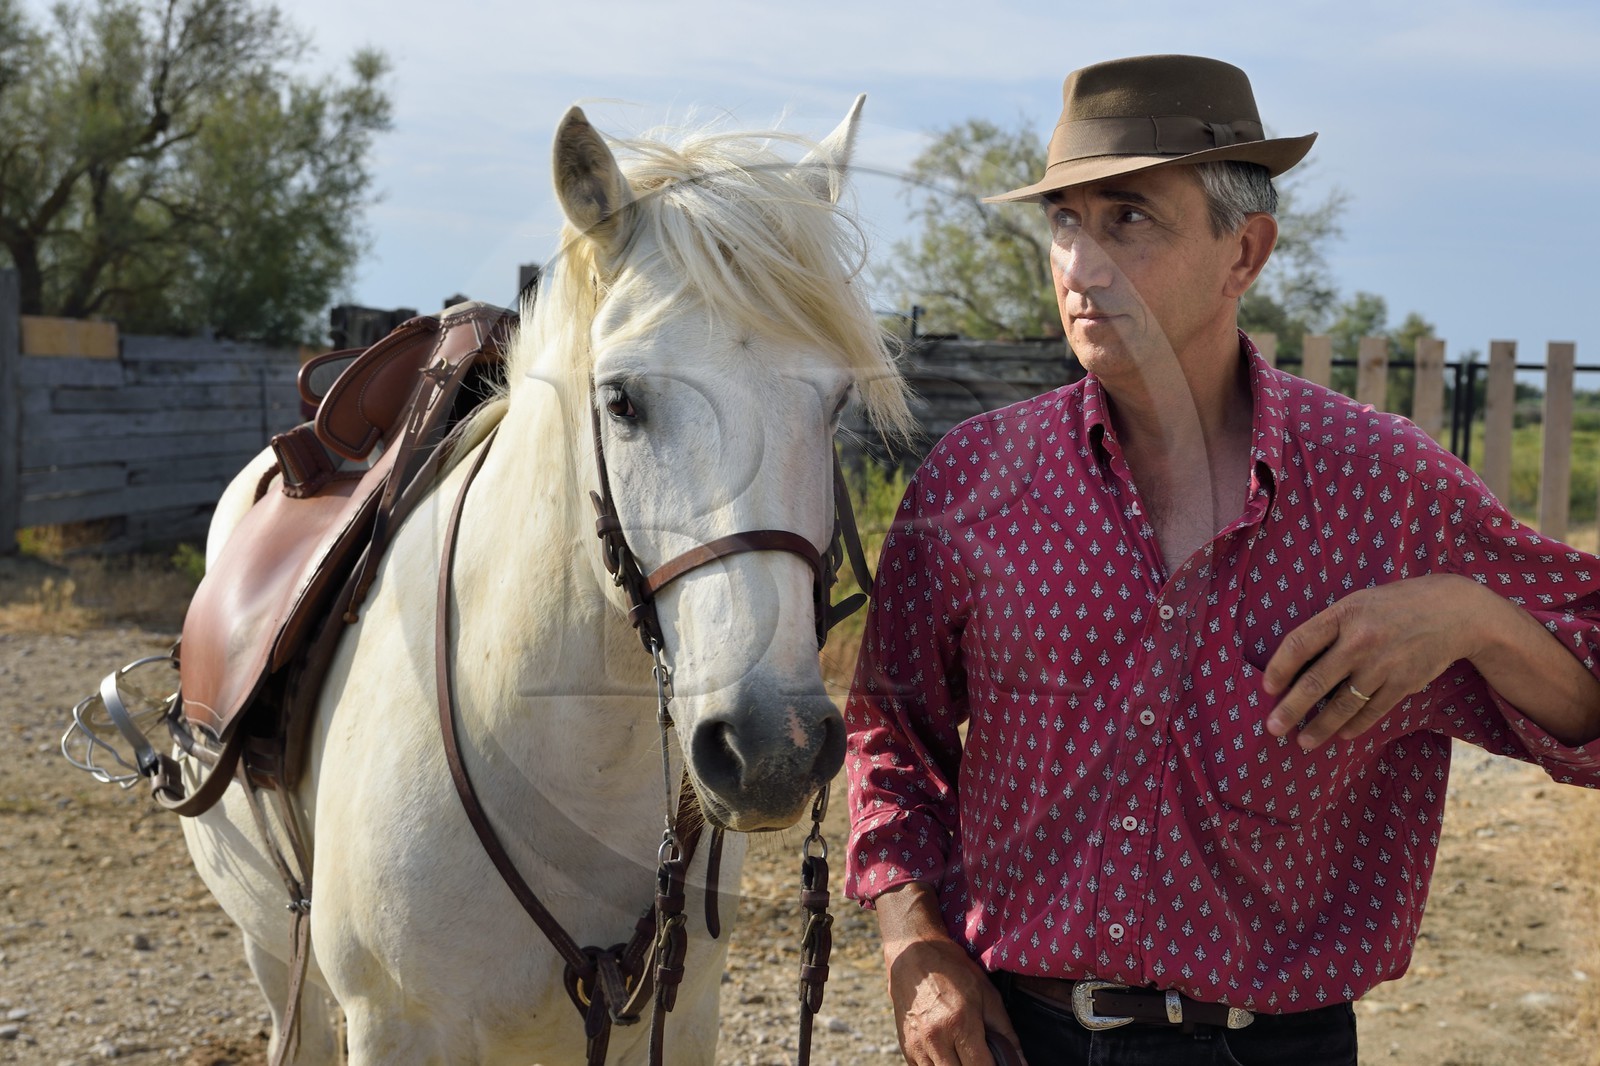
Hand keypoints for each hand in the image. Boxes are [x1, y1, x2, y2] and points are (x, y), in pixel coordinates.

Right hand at [874, 883, 1022, 1065]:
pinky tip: (948, 1055)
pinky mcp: (906, 1048)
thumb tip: (1022, 1062)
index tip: (999, 1063)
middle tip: (982, 1058)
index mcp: (960, 1024)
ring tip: (965, 1056)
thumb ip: (1006, 1032)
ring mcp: (917, 1046)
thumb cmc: (953, 971)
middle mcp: (935, 1039)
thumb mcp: (987, 995)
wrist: (913, 955)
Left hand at [1262, 574, 1487, 747]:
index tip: (1266, 689)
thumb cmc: (1392, 607)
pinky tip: (1341, 735)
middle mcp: (1361, 640)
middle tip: (1272, 728)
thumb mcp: (1357, 603)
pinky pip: (1373, 710)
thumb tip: (1296, 664)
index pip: (1299, 644)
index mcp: (1343, 615)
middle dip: (1291, 709)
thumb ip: (1329, 629)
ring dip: (1321, 727)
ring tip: (1303, 742)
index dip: (1278, 668)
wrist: (1453, 611)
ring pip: (1344, 704)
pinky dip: (1355, 725)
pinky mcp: (1404, 682)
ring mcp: (1383, 664)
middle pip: (1316, 681)